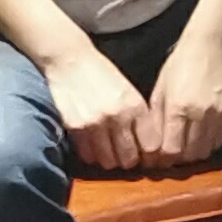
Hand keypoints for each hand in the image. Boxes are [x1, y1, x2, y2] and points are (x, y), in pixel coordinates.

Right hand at [39, 47, 154, 171]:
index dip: (148, 155)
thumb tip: (147, 146)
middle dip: (128, 160)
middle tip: (124, 156)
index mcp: (135, 105)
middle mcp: (117, 116)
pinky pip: (88, 155)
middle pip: (129, 158)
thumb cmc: (102, 73)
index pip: (150, 145)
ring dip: (109, 159)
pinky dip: (91, 154)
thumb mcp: (128, 90)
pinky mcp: (75, 128)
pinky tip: (92, 145)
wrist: (70, 60)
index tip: (144, 156)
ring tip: (107, 151)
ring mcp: (95, 123)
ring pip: (108, 161)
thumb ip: (138, 115)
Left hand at [144, 36, 221, 168]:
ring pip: (205, 150)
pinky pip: (219, 141)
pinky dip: (208, 145)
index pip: (171, 149)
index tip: (158, 159)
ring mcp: (217, 113)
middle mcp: (199, 112)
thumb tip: (151, 149)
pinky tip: (199, 139)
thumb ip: (156, 121)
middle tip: (170, 156)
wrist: (208, 46)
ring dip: (193, 154)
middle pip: (189, 154)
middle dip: (177, 159)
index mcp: (178, 107)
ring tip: (185, 148)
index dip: (163, 159)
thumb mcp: (160, 91)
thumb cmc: (178, 67)